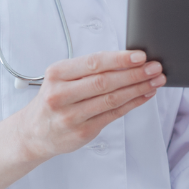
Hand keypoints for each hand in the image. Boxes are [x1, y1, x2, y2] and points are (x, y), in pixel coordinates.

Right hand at [13, 50, 164, 161]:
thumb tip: (127, 59)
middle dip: (134, 74)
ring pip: (111, 99)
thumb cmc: (54, 99)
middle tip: (154, 68)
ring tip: (155, 80)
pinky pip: (113, 114)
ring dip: (138, 88)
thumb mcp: (61, 78)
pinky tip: (144, 95)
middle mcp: (61, 95)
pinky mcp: (82, 132)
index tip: (140, 56)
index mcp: (57, 74)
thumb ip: (89, 69)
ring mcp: (71, 116)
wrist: (34, 132)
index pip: (94, 63)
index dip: (119, 59)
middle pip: (105, 82)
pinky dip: (132, 103)